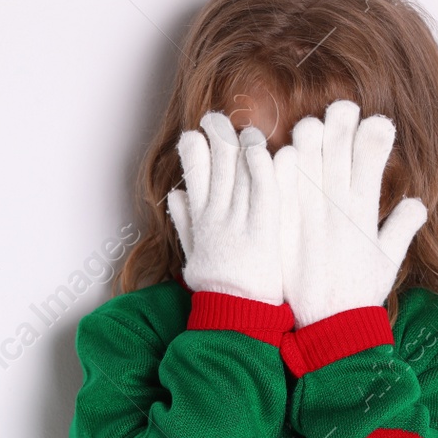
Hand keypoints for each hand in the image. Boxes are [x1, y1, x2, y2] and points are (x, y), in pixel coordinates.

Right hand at [166, 112, 282, 304]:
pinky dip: (259, 164)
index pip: (192, 175)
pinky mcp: (263, 230)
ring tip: (242, 127)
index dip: (192, 151)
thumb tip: (174, 195)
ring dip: (237, 142)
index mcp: (201, 221)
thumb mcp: (193, 255)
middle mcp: (216, 216)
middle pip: (214, 164)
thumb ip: (184, 222)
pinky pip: (262, 188)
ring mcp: (238, 221)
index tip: (194, 135)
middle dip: (214, 136)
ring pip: (237, 170)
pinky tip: (260, 148)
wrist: (234, 317)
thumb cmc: (218, 290)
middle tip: (217, 119)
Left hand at [274, 101, 427, 326]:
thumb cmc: (358, 295)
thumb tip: (419, 203)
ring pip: (311, 171)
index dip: (375, 141)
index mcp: (364, 216)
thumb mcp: (388, 262)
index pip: (373, 167)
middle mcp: (339, 214)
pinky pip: (283, 194)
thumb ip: (401, 229)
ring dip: (312, 144)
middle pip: (340, 160)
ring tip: (312, 123)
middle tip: (342, 107)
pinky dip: (283, 173)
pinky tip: (281, 154)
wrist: (330, 327)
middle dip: (343, 130)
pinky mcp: (287, 232)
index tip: (376, 119)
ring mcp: (312, 221)